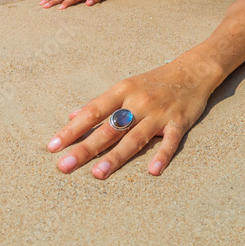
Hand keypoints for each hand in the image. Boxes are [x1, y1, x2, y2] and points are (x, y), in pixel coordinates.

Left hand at [46, 61, 211, 178]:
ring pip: (134, 137)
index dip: (72, 129)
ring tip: (97, 174)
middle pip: (108, 129)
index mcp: (122, 91)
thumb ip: (100, 104)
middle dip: (85, 148)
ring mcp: (158, 113)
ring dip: (116, 157)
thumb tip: (72, 116)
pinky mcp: (179, 122)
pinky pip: (170, 141)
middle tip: (64, 166)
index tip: (53, 146)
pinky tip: (153, 171)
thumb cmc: (154, 81)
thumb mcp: (125, 86)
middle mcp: (137, 102)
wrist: (192, 71)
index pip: (92, 112)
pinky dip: (162, 155)